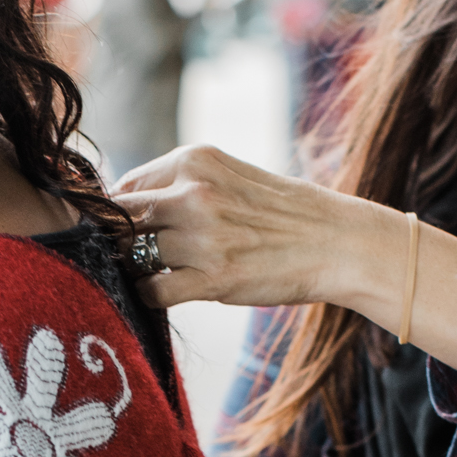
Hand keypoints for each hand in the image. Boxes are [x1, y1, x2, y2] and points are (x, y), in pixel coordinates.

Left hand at [113, 143, 456, 371]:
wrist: (339, 243)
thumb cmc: (285, 213)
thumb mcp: (231, 177)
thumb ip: (182, 185)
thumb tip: (124, 205)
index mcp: (196, 160)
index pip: (124, 186)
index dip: (116, 215)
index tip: (125, 232)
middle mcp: (194, 193)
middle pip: (121, 220)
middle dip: (118, 243)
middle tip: (131, 259)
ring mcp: (202, 237)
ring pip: (134, 256)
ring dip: (138, 271)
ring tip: (158, 275)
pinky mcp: (213, 279)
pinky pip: (153, 291)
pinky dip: (151, 297)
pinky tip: (169, 293)